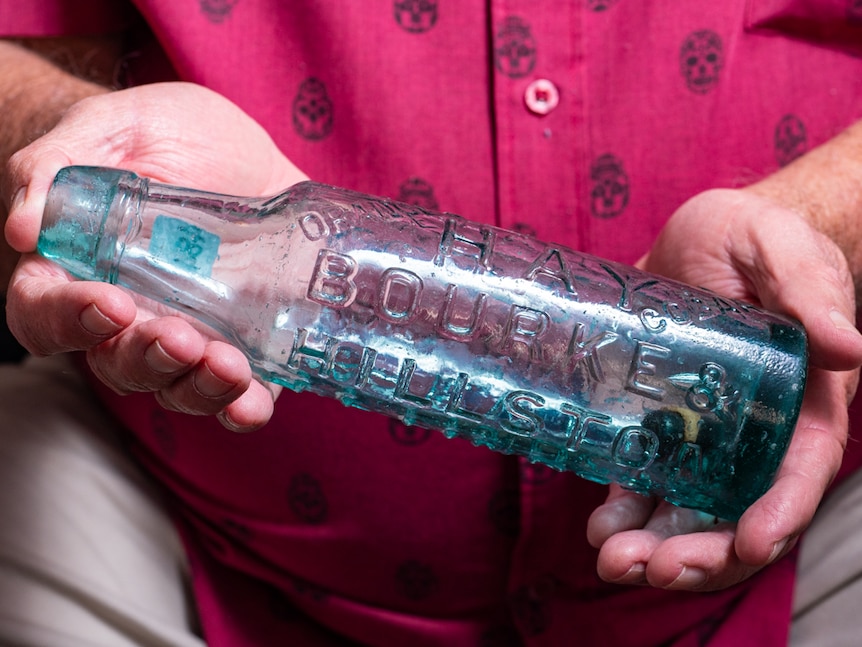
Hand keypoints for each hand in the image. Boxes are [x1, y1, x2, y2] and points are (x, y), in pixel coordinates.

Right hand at [3, 82, 309, 430]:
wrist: (238, 146)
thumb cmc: (159, 135)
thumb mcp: (110, 127)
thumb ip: (58, 163)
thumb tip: (23, 227)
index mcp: (78, 268)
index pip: (46, 314)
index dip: (68, 319)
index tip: (110, 301)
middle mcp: (131, 315)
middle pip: (118, 363)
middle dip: (148, 357)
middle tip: (181, 336)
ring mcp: (191, 332)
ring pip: (178, 386)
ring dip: (199, 388)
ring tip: (229, 365)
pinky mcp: (245, 339)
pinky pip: (240, 391)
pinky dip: (246, 406)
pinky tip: (255, 402)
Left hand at [586, 188, 861, 590]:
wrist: (704, 236)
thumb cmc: (758, 237)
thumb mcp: (784, 251)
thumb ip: (811, 293)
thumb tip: (848, 346)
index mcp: (803, 400)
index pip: (800, 472)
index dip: (779, 514)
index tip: (748, 545)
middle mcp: (754, 430)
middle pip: (738, 509)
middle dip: (701, 550)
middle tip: (651, 567)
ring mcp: (702, 430)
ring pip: (688, 506)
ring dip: (654, 543)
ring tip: (613, 559)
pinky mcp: (657, 419)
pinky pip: (645, 475)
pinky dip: (625, 507)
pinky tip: (599, 526)